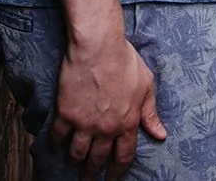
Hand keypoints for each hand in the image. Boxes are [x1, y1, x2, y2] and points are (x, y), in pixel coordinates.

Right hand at [50, 30, 167, 177]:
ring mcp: (85, 123)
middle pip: (98, 159)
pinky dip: (55, 143)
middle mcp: (106, 128)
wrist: (98, 46)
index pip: (124, 157)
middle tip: (89, 180)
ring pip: (78, 152)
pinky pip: (59, 136)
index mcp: (127, 123)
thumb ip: (151, 113)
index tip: (113, 179)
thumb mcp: (146, 86)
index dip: (118, 171)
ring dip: (75, 161)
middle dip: (93, 173)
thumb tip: (160, 134)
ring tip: (73, 164)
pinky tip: (55, 146)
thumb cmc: (124, 61)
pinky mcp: (66, 113)